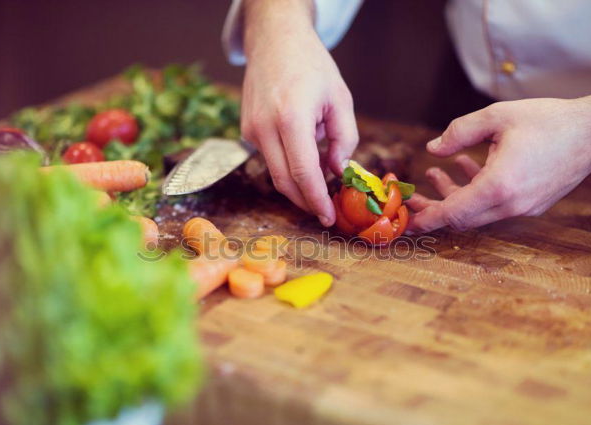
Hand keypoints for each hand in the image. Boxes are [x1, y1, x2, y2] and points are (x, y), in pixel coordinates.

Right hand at [241, 0, 357, 225]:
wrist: (274, 41)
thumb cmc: (312, 66)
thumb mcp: (340, 99)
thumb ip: (344, 139)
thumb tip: (337, 172)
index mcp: (292, 117)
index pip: (304, 173)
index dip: (317, 201)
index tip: (329, 218)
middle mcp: (265, 127)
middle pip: (285, 182)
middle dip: (306, 202)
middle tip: (326, 211)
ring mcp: (251, 130)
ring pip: (275, 174)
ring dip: (298, 186)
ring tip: (320, 186)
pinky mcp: (246, 130)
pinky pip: (269, 159)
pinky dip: (287, 166)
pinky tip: (303, 157)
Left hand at [407, 89, 590, 232]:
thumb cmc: (549, 122)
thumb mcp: (498, 117)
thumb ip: (459, 132)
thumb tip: (432, 148)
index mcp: (500, 186)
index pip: (453, 213)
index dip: (427, 217)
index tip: (407, 220)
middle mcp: (510, 204)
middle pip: (461, 218)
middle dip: (435, 207)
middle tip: (414, 195)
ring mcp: (522, 208)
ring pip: (477, 212)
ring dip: (454, 195)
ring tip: (436, 173)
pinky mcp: (530, 205)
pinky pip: (494, 205)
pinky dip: (475, 191)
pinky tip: (466, 166)